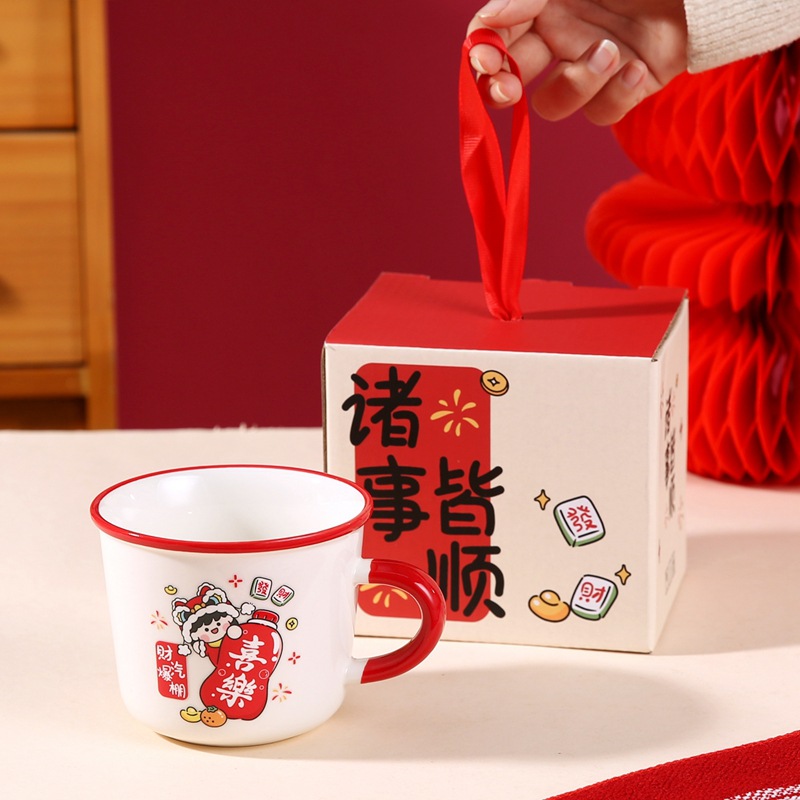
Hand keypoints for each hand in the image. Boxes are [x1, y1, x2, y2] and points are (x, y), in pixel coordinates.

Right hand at [467, 0, 687, 123]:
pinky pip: (602, 113)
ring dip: (577, 85)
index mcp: (543, 4)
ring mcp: (592, 66)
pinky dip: (617, 95)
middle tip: (510, 90)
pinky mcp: (626, 88)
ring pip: (555, 104)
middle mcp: (561, 37)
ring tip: (611, 52)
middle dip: (501, 89)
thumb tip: (486, 24)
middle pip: (509, 82)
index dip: (482, 54)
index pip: (492, 38)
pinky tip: (637, 68)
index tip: (488, 61)